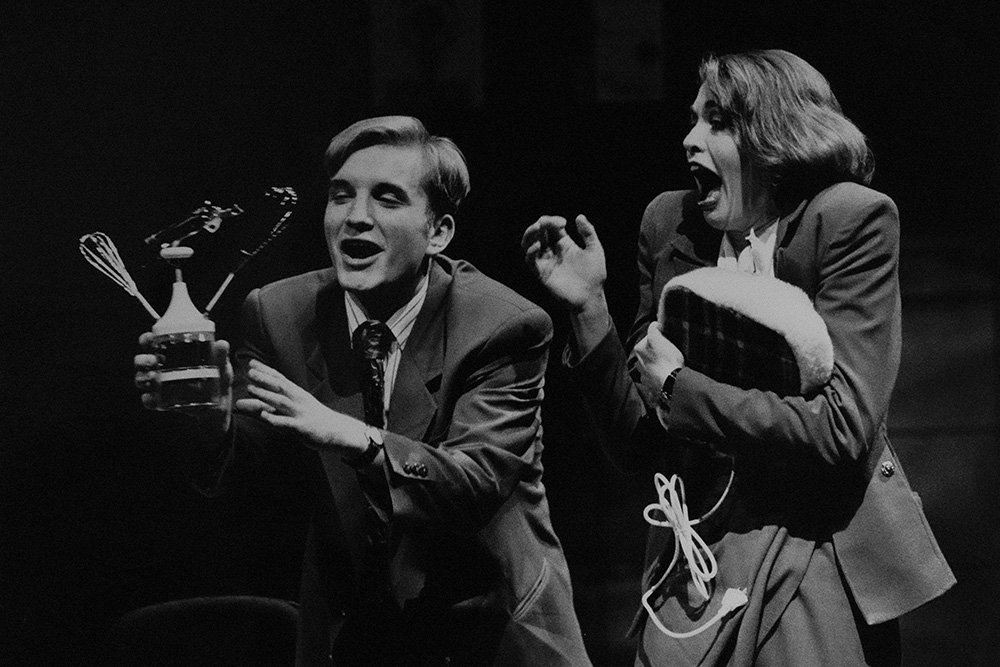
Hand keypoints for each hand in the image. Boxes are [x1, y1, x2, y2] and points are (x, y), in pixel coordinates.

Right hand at [134, 332, 232, 435]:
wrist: (219, 406)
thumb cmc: (218, 380)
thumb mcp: (221, 367)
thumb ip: (221, 357)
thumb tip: (222, 344)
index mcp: (174, 353)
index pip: (154, 342)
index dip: (147, 339)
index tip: (149, 338)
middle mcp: (163, 368)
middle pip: (142, 360)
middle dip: (142, 359)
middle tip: (153, 360)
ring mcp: (161, 385)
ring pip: (141, 378)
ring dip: (141, 378)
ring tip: (152, 378)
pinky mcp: (162, 402)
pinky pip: (149, 400)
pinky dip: (148, 399)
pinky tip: (152, 398)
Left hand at [235, 359, 366, 456]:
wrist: (337, 431)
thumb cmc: (311, 419)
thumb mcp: (291, 409)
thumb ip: (266, 406)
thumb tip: (241, 403)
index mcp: (297, 394)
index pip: (280, 379)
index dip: (266, 370)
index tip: (251, 362)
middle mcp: (299, 401)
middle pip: (280, 387)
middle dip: (264, 378)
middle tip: (249, 372)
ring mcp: (301, 414)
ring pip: (281, 402)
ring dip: (266, 395)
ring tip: (250, 389)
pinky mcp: (302, 428)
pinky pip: (287, 423)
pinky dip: (275, 419)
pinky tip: (264, 416)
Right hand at [522, 214, 606, 312]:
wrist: (590, 297)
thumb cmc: (595, 275)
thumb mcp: (595, 250)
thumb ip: (588, 233)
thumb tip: (579, 216)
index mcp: (564, 243)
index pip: (551, 226)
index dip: (553, 220)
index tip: (563, 222)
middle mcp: (552, 250)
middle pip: (538, 233)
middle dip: (539, 224)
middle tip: (543, 222)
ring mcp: (546, 261)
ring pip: (529, 244)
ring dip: (530, 234)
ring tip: (536, 228)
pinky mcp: (542, 273)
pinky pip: (530, 261)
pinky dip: (530, 252)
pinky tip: (538, 245)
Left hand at [629, 322, 683, 407]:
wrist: (672, 382)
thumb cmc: (666, 359)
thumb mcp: (658, 339)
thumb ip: (653, 330)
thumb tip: (654, 324)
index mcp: (639, 350)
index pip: (648, 339)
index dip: (659, 338)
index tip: (667, 340)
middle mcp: (638, 363)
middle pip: (649, 353)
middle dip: (657, 352)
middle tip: (669, 352)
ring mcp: (645, 376)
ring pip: (651, 366)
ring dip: (658, 365)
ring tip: (669, 364)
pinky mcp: (652, 386)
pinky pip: (656, 378)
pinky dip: (660, 376)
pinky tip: (667, 374)